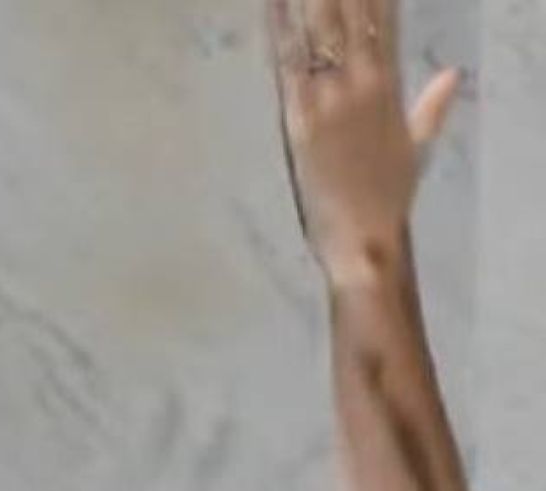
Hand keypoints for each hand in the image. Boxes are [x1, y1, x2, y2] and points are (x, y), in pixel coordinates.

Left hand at [266, 0, 460, 284]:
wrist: (363, 233)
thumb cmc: (386, 194)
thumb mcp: (417, 144)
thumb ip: (432, 106)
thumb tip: (452, 72)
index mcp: (392, 83)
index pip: (385, 17)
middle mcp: (364, 82)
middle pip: (349, 14)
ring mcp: (332, 98)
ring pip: (319, 30)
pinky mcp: (300, 118)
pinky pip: (287, 64)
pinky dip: (279, 30)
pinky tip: (273, 4)